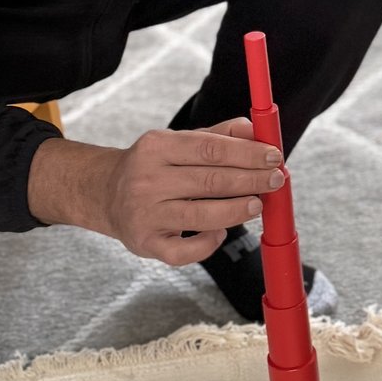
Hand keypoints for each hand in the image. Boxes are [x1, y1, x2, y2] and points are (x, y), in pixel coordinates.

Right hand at [27, 119, 286, 265]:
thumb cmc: (152, 167)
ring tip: (257, 204)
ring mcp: (145, 214)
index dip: (247, 153)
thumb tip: (254, 129)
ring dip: (237, 211)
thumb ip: (216, 136)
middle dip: (250, 181)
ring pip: (202, 216)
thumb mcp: (176, 142)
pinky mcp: (146, 244)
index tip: (274, 157)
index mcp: (155, 147)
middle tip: (276, 180)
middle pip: (210, 181)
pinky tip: (221, 231)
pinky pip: (185, 251)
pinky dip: (209, 243)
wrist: (104, 195)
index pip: (210, 149)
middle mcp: (146, 180)